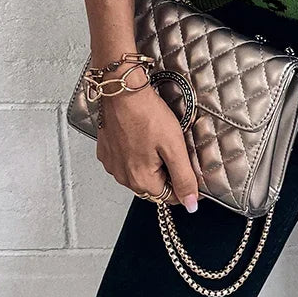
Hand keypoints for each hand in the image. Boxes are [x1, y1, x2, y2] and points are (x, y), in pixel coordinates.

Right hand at [95, 62, 199, 211]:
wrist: (123, 91)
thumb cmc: (148, 114)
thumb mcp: (174, 146)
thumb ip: (184, 177)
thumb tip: (191, 205)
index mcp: (141, 180)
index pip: (169, 197)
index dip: (184, 184)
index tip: (191, 168)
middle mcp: (123, 177)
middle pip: (154, 186)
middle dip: (167, 172)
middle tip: (175, 148)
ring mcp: (112, 164)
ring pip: (139, 173)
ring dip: (151, 163)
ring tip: (159, 140)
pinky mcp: (106, 150)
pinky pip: (125, 161)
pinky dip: (135, 154)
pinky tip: (142, 136)